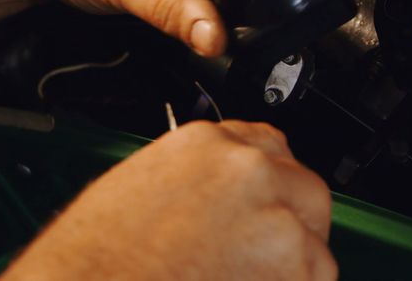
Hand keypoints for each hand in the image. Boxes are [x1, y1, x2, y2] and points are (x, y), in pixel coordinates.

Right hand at [1, 120, 337, 279]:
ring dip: (290, 268)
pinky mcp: (295, 264)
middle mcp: (246, 169)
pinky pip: (315, 279)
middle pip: (302, 186)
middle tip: (261, 256)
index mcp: (202, 144)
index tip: (261, 205)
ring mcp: (275, 215)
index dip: (265, 183)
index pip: (263, 146)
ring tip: (239, 279)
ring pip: (314, 242)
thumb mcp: (137, 192)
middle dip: (290, 220)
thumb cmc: (95, 258)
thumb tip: (217, 202)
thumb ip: (192, 184)